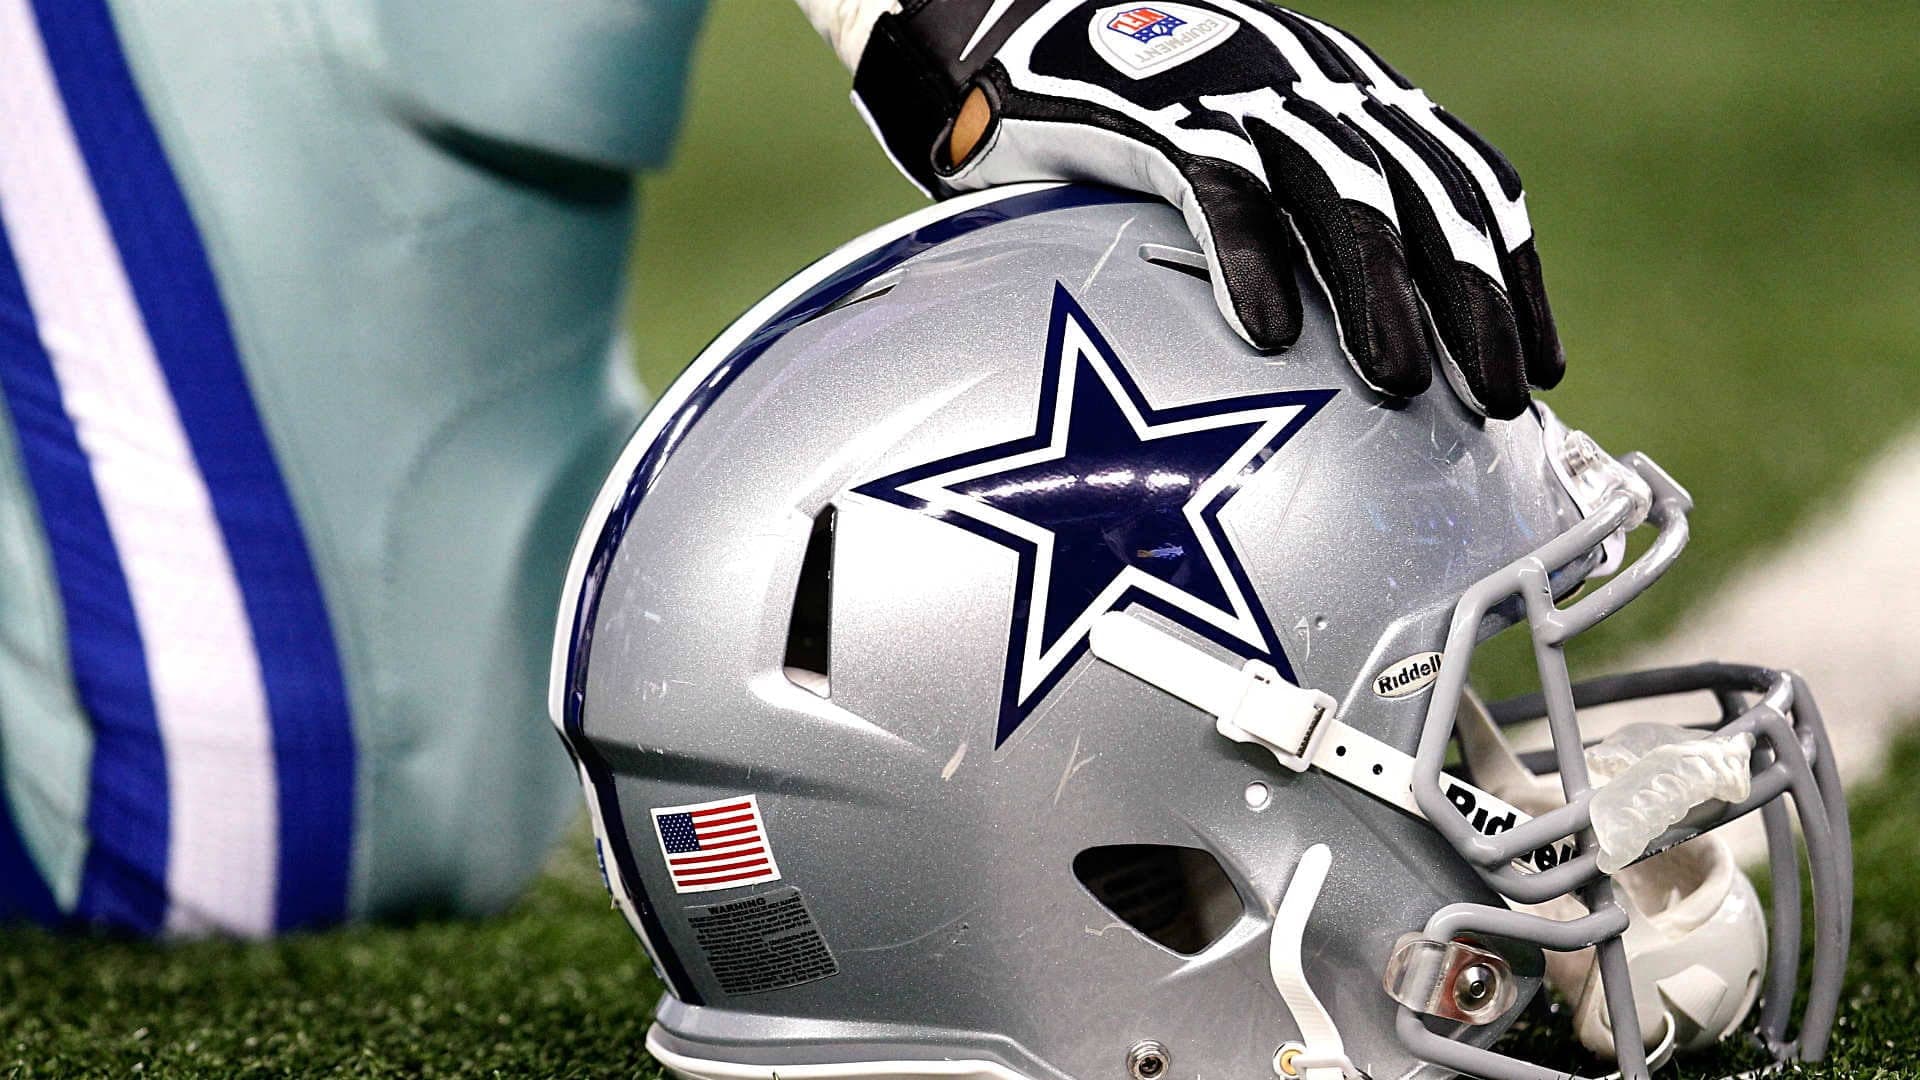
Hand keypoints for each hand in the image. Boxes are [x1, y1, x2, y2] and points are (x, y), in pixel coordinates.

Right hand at [852, 0, 1561, 417]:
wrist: (1013, 19)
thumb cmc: (1126, 119)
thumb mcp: (1237, 153)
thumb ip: (1294, 227)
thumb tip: (1327, 365)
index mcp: (1351, 96)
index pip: (1463, 179)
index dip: (1511, 276)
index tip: (1540, 372)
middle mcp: (1317, 84)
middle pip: (1424, 192)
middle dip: (1471, 300)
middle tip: (1495, 402)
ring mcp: (1242, 90)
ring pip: (1340, 188)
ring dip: (1380, 290)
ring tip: (1401, 384)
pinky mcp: (1157, 110)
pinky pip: (1218, 185)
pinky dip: (1247, 257)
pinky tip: (1268, 335)